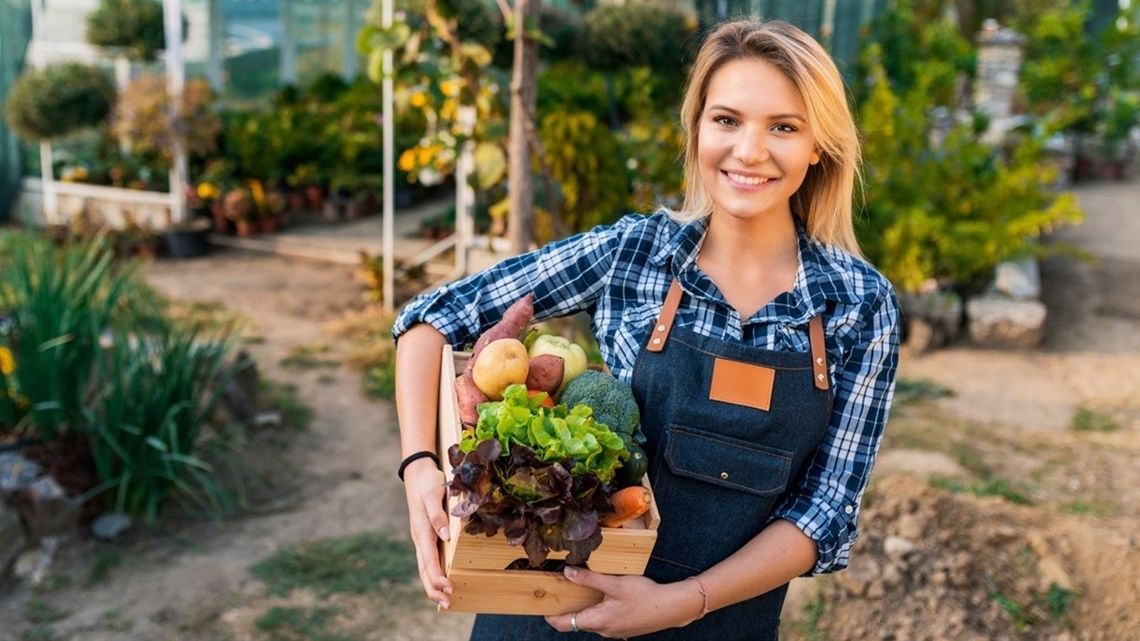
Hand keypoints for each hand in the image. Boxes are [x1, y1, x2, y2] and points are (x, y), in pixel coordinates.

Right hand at [403, 459, 453, 607]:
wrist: (418, 473)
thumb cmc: (427, 482)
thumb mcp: (433, 494)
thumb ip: (437, 515)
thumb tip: (444, 536)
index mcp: (421, 532)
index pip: (429, 561)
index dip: (438, 577)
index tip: (448, 588)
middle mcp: (420, 538)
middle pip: (425, 570)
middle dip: (435, 589)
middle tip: (448, 604)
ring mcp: (422, 538)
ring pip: (425, 567)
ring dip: (435, 585)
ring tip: (446, 599)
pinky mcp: (426, 535)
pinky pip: (428, 559)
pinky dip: (434, 573)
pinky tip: (442, 580)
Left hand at [544, 567, 703, 637]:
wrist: (670, 608)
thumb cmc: (644, 596)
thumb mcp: (614, 584)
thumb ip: (590, 579)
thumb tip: (568, 573)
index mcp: (597, 620)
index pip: (565, 624)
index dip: (551, 616)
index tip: (542, 605)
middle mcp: (603, 630)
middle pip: (577, 623)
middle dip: (566, 609)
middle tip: (559, 592)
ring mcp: (614, 631)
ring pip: (591, 621)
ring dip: (583, 608)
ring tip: (579, 590)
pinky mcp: (623, 628)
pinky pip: (603, 621)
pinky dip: (597, 610)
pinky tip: (603, 596)